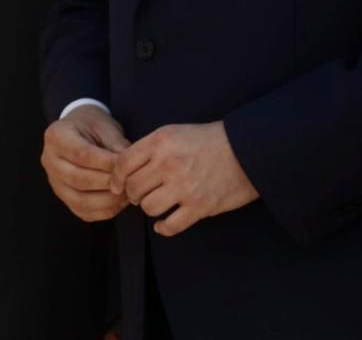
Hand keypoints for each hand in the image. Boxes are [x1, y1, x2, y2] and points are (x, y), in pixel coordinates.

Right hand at [41, 104, 130, 221]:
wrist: (79, 131)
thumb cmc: (93, 127)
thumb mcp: (105, 127)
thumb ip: (117, 145)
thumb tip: (130, 167)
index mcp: (56, 136)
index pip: (81, 155)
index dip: (106, 164)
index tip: (127, 166)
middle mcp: (49, 160)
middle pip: (78, 179)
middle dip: (108, 183)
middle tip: (131, 182)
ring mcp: (54, 182)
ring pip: (80, 200)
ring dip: (108, 201)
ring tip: (128, 193)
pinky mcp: (63, 197)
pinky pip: (83, 212)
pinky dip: (105, 211)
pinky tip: (119, 202)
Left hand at [111, 121, 257, 236]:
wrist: (245, 150)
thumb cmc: (206, 140)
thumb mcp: (172, 133)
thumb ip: (148, 148)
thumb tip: (124, 169)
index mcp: (159, 143)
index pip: (123, 164)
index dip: (115, 177)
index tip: (116, 184)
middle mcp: (168, 164)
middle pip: (133, 187)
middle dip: (131, 194)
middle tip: (138, 194)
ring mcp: (184, 187)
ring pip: (148, 207)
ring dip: (148, 208)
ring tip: (155, 203)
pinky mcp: (200, 206)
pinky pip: (171, 225)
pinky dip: (163, 227)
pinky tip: (163, 224)